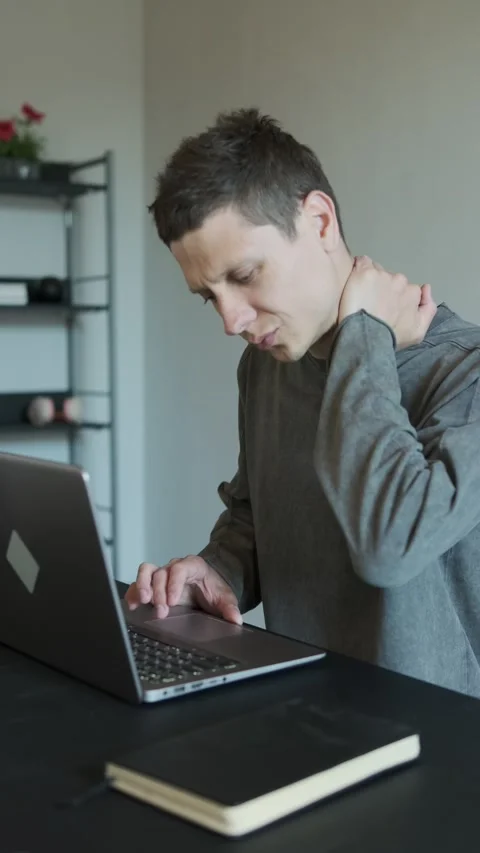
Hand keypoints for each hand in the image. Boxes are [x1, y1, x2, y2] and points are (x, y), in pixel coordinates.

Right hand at [124, 555, 242, 624]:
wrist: (209, 587)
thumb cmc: (214, 589)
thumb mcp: (224, 598)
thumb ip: (229, 608)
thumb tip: (235, 619)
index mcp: (193, 566)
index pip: (180, 569)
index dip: (174, 583)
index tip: (173, 601)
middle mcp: (174, 567)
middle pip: (161, 573)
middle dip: (159, 593)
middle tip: (162, 611)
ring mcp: (162, 575)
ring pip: (146, 571)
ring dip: (142, 586)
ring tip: (142, 601)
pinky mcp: (153, 585)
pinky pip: (139, 583)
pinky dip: (134, 593)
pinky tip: (132, 605)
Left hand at [338, 256, 436, 348]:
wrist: (367, 338)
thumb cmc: (390, 338)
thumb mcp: (417, 332)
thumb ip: (428, 310)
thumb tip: (426, 288)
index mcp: (413, 293)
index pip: (406, 289)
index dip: (395, 297)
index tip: (385, 306)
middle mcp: (401, 281)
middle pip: (391, 279)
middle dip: (383, 287)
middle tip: (371, 302)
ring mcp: (383, 275)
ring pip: (377, 271)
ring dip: (371, 279)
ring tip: (360, 294)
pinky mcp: (365, 272)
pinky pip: (362, 262)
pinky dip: (359, 266)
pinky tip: (353, 276)